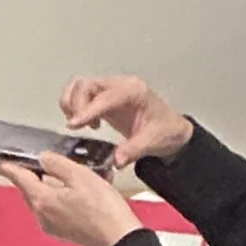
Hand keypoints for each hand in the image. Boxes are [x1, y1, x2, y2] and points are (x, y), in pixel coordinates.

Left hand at [0, 150, 143, 245]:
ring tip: (70, 174)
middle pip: (30, 189)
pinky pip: (54, 209)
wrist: (121, 241)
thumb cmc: (104, 209)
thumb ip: (57, 164)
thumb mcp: (81, 176)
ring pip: (43, 199)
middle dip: (34, 174)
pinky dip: (61, 197)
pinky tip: (79, 191)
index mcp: (42, 200)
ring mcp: (52, 226)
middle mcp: (42, 215)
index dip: (7, 166)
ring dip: (51, 185)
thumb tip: (43, 159)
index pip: (18, 178)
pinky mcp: (64, 232)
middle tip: (40, 161)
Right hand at [60, 74, 192, 171]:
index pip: (104, 97)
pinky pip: (83, 94)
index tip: (74, 123)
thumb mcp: (152, 142)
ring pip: (81, 86)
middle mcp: (120, 86)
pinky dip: (77, 107)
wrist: (173, 130)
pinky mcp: (106, 99)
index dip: (87, 109)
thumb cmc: (166, 131)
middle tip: (76, 125)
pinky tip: (89, 124)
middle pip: (86, 84)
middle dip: (76, 104)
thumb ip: (133, 150)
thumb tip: (116, 160)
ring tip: (79, 123)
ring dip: (72, 103)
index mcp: (133, 92)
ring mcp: (112, 90)